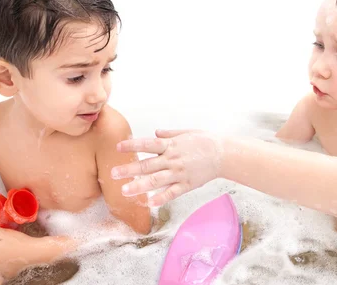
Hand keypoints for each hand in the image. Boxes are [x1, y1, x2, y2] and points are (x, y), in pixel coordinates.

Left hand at [110, 129, 225, 205]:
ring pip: (156, 181)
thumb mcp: (186, 132)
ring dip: (139, 186)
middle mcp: (173, 159)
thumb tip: (155, 132)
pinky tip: (149, 203)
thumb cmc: (205, 141)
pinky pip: (172, 193)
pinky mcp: (187, 185)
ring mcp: (179, 173)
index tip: (118, 147)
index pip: (147, 144)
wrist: (223, 154)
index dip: (132, 145)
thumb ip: (169, 134)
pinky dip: (161, 198)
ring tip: (124, 191)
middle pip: (147, 165)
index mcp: (171, 145)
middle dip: (129, 169)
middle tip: (112, 173)